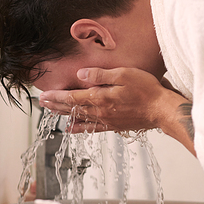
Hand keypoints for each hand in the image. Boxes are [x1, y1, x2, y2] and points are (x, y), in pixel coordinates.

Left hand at [39, 67, 193, 154]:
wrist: (161, 110)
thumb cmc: (146, 90)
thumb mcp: (124, 74)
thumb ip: (100, 75)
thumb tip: (80, 75)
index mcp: (101, 98)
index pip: (72, 98)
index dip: (56, 97)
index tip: (44, 96)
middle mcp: (100, 112)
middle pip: (72, 109)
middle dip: (55, 105)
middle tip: (42, 103)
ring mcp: (106, 120)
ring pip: (79, 118)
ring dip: (63, 115)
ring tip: (50, 113)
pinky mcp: (113, 125)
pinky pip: (91, 128)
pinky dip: (79, 128)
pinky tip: (71, 128)